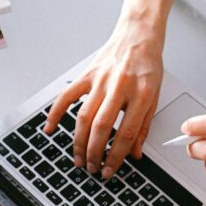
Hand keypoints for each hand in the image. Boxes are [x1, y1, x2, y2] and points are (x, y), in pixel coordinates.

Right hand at [43, 19, 163, 178]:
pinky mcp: (87, 74)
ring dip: (79, 141)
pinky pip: (67, 96)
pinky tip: (51, 129)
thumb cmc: (148, 65)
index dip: (116, 156)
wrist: (139, 34)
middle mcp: (120, 87)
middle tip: (92, 168)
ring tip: (79, 158)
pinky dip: (56, 113)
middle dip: (95, 153)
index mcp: (141, 94)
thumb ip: (143, 126)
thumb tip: (134, 153)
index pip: (125, 133)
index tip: (110, 170)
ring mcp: (101, 80)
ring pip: (84, 116)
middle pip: (102, 127)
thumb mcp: (155, 97)